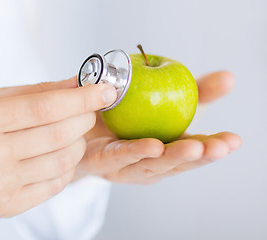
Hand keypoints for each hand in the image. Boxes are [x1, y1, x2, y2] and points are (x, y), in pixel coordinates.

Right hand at [0, 77, 116, 224]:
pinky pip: (54, 184)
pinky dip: (67, 166)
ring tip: (73, 133)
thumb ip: (35, 92)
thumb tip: (77, 83)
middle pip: (59, 134)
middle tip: (89, 110)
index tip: (104, 91)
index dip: (82, 98)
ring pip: (62, 161)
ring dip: (79, 143)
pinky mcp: (6, 206)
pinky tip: (60, 154)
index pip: (45, 107)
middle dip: (85, 118)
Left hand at [77, 71, 241, 183]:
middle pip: (175, 163)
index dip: (214, 147)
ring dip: (172, 158)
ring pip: (151, 165)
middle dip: (198, 156)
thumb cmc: (125, 114)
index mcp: (165, 149)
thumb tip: (229, 78)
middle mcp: (148, 163)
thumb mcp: (161, 98)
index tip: (234, 140)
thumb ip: (193, 91)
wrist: (79, 119)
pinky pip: (119, 156)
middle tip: (218, 147)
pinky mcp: (102, 162)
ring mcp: (125, 167)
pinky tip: (152, 146)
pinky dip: (136, 152)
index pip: (194, 150)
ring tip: (192, 148)